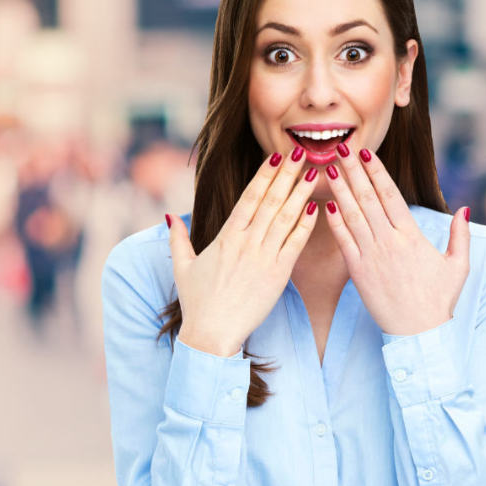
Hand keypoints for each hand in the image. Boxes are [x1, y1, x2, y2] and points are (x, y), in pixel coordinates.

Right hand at [168, 151, 319, 355]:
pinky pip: (296, 245)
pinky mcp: (278, 275)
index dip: (264, 176)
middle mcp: (246, 242)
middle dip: (287, 175)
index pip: (249, 198)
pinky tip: (316, 209)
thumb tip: (170, 216)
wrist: (213, 332)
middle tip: (301, 153)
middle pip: (271, 201)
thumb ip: (178, 238)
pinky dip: (306, 226)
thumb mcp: (181, 265)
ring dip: (301, 193)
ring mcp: (264, 257)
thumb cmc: (197, 301)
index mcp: (225, 237)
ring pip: (286, 218)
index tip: (275, 158)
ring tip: (313, 172)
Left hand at [323, 146, 466, 334]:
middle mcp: (389, 241)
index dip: (376, 172)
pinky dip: (333, 221)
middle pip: (367, 198)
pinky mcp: (357, 270)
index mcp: (412, 235)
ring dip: (338, 189)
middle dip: (352, 171)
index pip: (390, 195)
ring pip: (351, 215)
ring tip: (327, 167)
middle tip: (339, 148)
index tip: (365, 153)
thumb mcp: (458, 265)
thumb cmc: (438, 298)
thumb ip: (460, 235)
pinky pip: (342, 240)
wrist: (418, 332)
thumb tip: (464, 209)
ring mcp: (371, 255)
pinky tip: (325, 203)